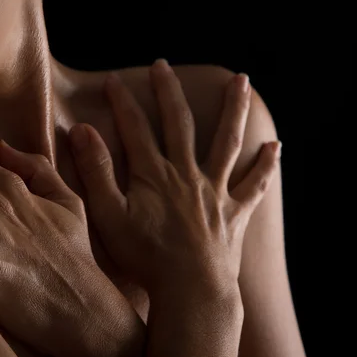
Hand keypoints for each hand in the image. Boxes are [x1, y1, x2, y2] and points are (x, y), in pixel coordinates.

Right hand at [68, 59, 280, 296]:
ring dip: (233, 110)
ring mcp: (215, 192)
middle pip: (178, 123)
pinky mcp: (234, 213)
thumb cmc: (147, 258)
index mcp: (155, 175)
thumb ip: (96, 172)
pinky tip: (275, 147)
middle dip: (168, 92)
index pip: (135, 128)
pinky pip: (254, 184)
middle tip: (162, 66)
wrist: (191, 290)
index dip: (122, 103)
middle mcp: (187, 174)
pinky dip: (265, 165)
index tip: (113, 81)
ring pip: (226, 142)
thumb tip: (81, 131)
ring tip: (242, 81)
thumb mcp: (109, 216)